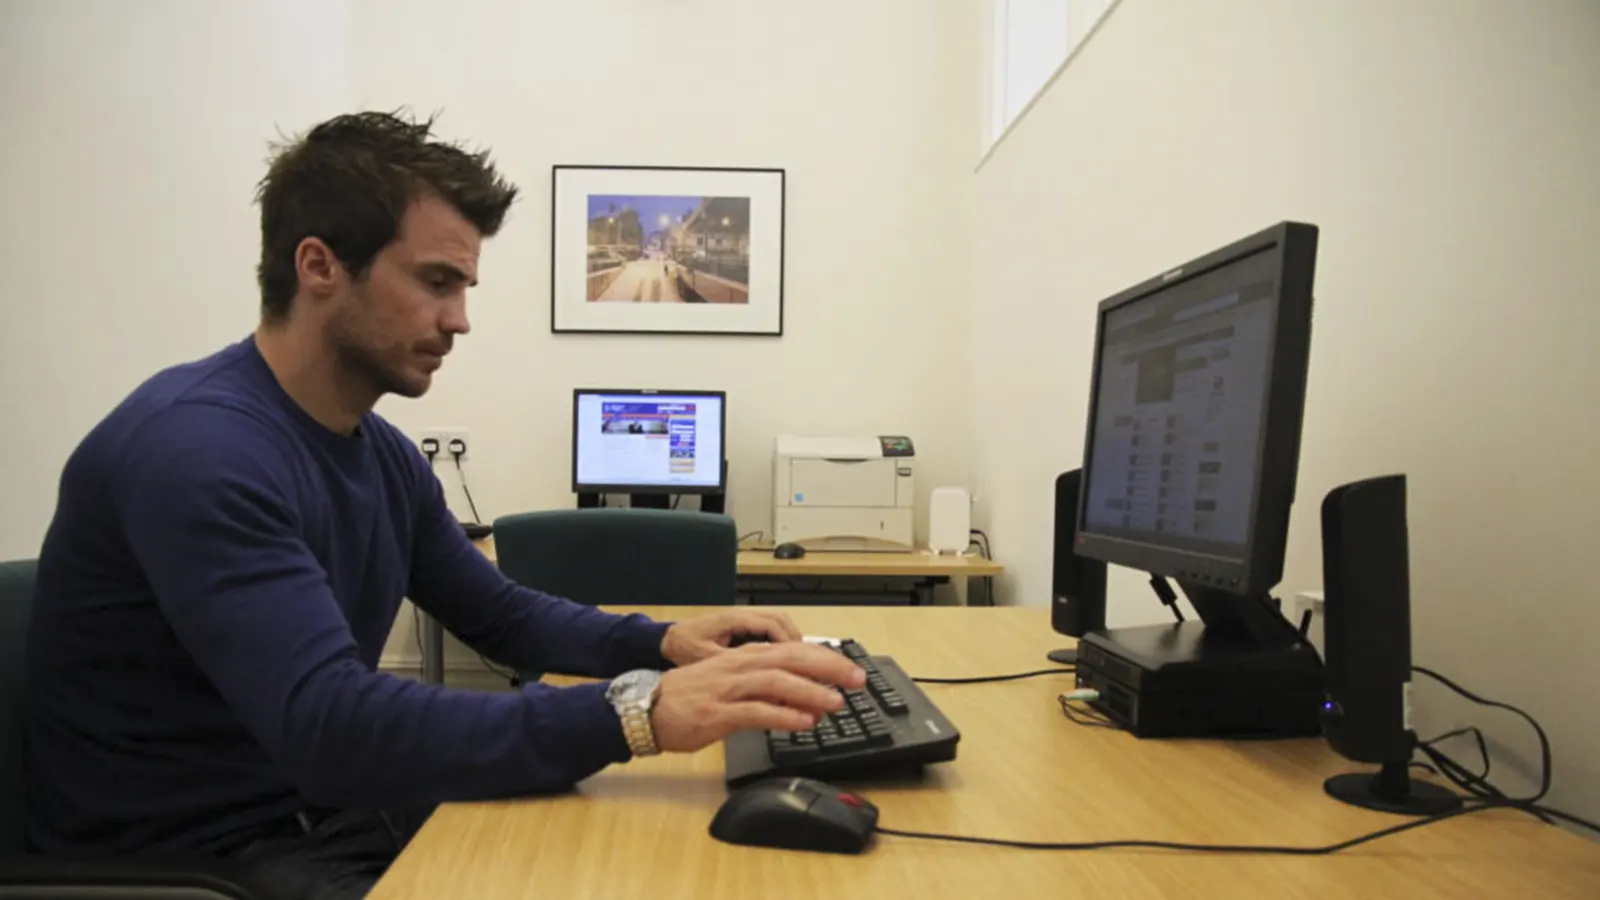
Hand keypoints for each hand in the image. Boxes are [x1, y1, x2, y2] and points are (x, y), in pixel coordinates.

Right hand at [649, 642, 867, 752]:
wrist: (647, 709)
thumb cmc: (692, 697)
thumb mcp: (733, 685)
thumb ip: (768, 692)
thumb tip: (804, 703)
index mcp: (745, 658)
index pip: (794, 651)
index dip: (826, 658)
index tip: (851, 670)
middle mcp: (739, 667)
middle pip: (792, 659)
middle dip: (828, 668)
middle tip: (856, 680)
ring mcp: (728, 689)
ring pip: (777, 683)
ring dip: (810, 691)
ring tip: (835, 702)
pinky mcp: (717, 714)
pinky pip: (755, 712)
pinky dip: (782, 716)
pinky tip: (802, 722)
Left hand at [659, 609, 802, 666]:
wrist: (667, 639)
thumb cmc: (683, 647)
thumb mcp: (705, 659)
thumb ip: (732, 664)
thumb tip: (758, 677)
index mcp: (734, 620)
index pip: (772, 625)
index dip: (788, 644)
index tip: (799, 663)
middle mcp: (743, 615)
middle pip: (782, 620)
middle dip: (798, 641)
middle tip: (810, 663)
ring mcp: (744, 619)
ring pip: (779, 623)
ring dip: (792, 641)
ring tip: (801, 663)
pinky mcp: (744, 626)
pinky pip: (770, 630)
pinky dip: (782, 642)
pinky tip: (786, 661)